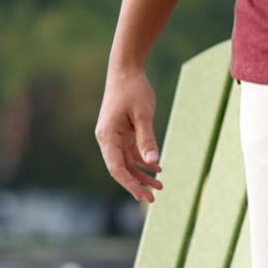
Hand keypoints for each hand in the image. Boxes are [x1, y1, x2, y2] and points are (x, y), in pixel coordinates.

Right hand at [95, 68, 162, 201]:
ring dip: (141, 174)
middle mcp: (107, 139)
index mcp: (107, 136)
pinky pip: (131, 152)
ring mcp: (114, 136)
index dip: (130, 184)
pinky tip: (157, 168)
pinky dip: (143, 160)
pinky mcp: (122, 132)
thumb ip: (147, 140)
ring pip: (127, 162)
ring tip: (160, 186)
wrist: (126, 70)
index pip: (116, 168)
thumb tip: (153, 163)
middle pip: (120, 168)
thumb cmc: (134, 90)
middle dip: (136, 184)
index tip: (144, 196)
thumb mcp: (143, 115)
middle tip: (153, 198)